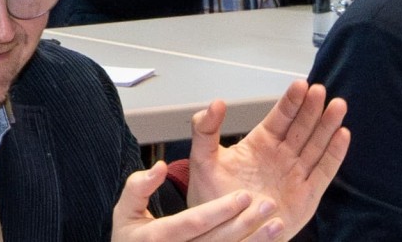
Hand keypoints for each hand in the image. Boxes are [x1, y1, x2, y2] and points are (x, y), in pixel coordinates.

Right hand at [113, 160, 289, 241]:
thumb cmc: (130, 237)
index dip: (221, 210)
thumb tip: (160, 167)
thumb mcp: (124, 211)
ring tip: (277, 225)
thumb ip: (138, 186)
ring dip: (256, 241)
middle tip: (269, 204)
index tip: (244, 195)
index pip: (194, 222)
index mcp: (157, 238)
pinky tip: (272, 241)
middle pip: (217, 240)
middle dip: (245, 222)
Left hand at [187, 84, 349, 236]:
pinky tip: (343, 135)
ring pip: (316, 145)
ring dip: (328, 125)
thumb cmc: (213, 197)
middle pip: (302, 127)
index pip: (280, 117)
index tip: (300, 84)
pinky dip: (334, 154)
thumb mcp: (203, 160)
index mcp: (260, 144)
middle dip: (312, 109)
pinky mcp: (307, 194)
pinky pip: (324, 171)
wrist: (223, 231)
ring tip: (338, 106)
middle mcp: (282, 155)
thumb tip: (216, 103)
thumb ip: (205, 130)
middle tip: (321, 91)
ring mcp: (296, 174)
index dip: (291, 101)